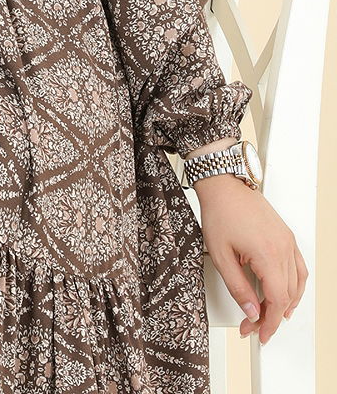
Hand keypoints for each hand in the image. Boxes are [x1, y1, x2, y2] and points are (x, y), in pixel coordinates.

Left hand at [194, 176, 308, 343]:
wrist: (224, 185)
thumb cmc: (220, 212)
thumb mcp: (221, 255)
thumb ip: (238, 288)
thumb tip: (251, 311)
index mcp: (268, 254)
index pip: (277, 301)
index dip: (269, 322)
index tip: (258, 333)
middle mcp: (283, 248)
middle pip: (286, 295)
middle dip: (271, 316)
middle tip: (253, 325)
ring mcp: (287, 241)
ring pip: (296, 283)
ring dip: (285, 304)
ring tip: (270, 317)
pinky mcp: (285, 236)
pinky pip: (298, 267)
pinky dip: (295, 285)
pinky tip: (287, 294)